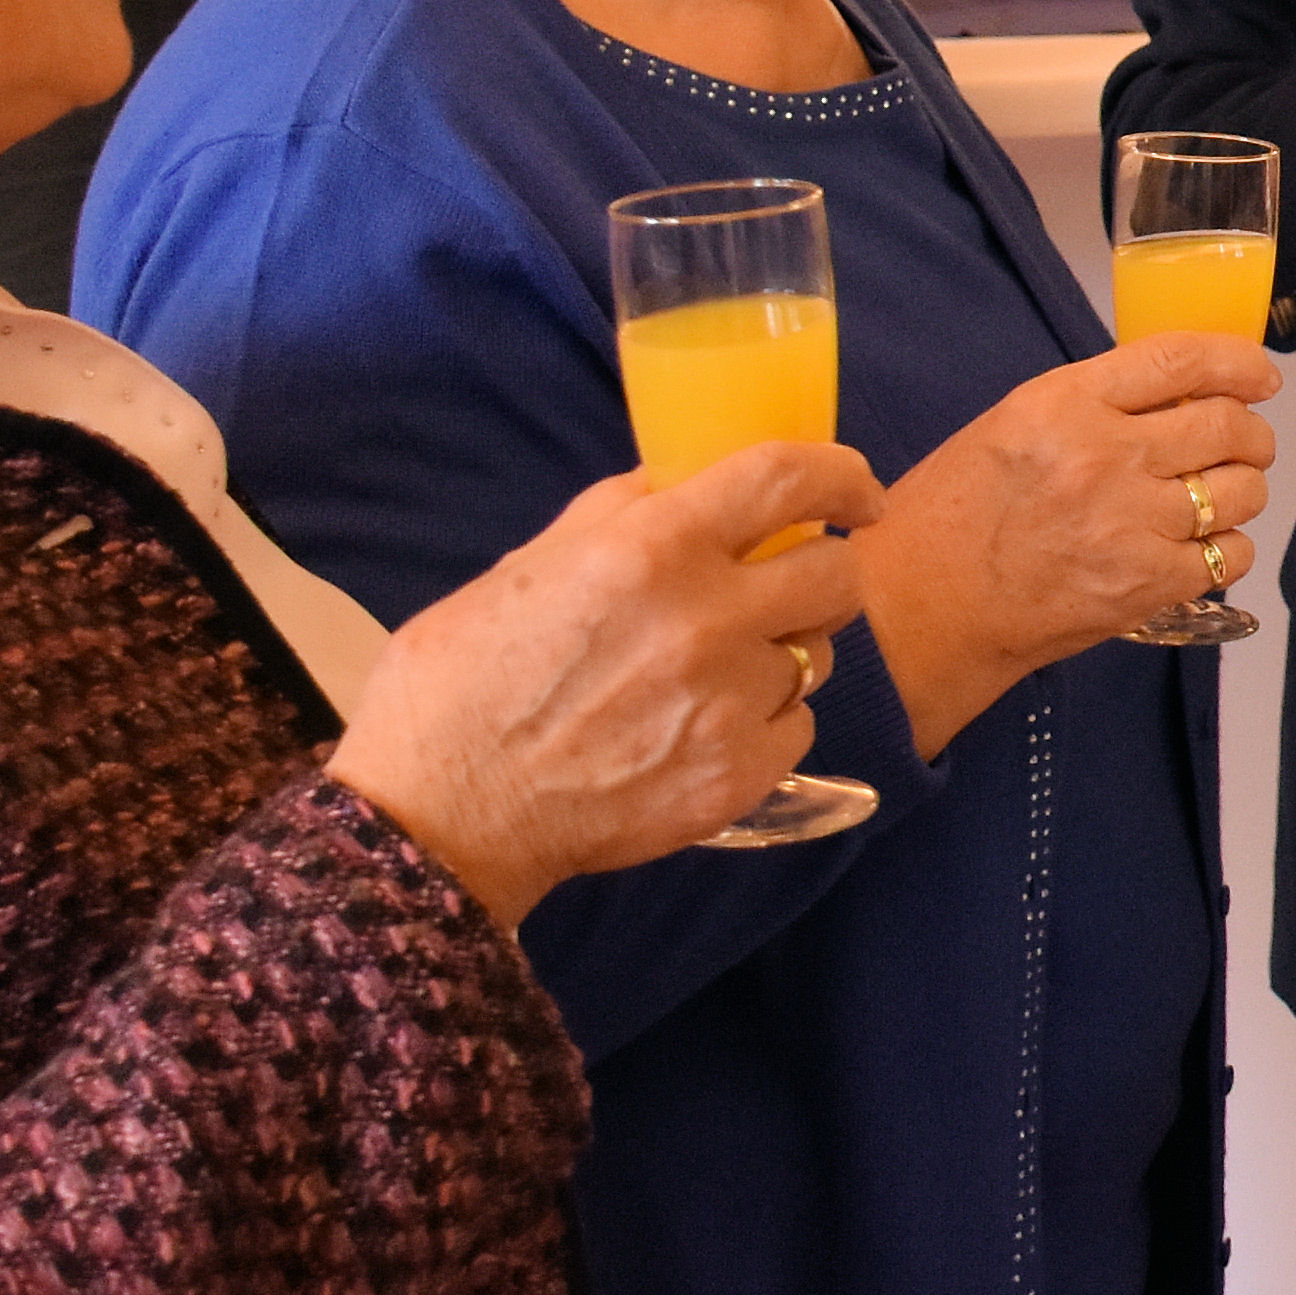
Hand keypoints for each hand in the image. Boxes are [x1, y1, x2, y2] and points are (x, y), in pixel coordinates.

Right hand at [328, 444, 883, 927]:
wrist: (439, 819)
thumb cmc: (460, 683)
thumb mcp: (526, 566)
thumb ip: (618, 514)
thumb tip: (683, 479)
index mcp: (651, 551)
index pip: (789, 479)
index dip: (841, 475)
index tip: (856, 491)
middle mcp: (705, 621)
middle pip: (834, 574)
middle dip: (821, 572)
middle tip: (785, 586)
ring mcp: (728, 705)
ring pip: (817, 656)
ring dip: (784, 650)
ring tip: (716, 669)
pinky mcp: (735, 778)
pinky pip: (795, 727)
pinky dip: (763, 722)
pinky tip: (704, 727)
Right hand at [853, 332, 1287, 752]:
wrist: (917, 610)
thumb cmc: (950, 517)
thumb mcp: (1012, 426)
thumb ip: (1092, 405)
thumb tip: (1174, 397)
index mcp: (1066, 402)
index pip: (1182, 360)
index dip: (1238, 362)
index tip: (1258, 373)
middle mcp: (1105, 455)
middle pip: (1227, 426)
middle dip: (1251, 434)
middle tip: (1246, 444)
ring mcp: (1130, 522)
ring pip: (1239, 492)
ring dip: (1243, 491)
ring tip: (1221, 498)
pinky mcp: (1144, 584)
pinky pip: (1228, 556)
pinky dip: (1228, 550)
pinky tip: (1201, 550)